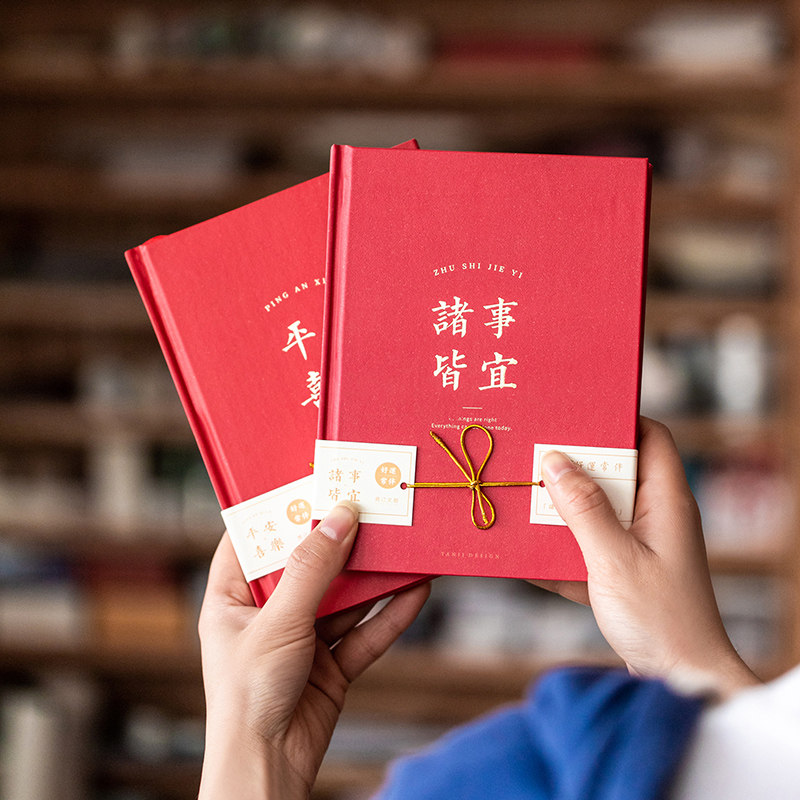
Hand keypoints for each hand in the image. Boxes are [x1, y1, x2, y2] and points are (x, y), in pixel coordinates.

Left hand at [198, 502, 429, 799]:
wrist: (268, 769)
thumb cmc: (249, 696)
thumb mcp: (278, 622)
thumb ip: (313, 569)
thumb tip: (340, 518)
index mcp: (234, 597)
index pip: (253, 539)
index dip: (280, 510)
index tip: (313, 481)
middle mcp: (268, 612)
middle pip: (308, 563)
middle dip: (340, 538)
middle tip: (370, 504)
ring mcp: (302, 637)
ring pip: (344, 595)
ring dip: (373, 574)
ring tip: (401, 541)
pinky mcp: (332, 663)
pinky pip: (366, 630)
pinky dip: (391, 613)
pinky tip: (416, 590)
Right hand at [534, 417, 758, 696]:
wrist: (681, 682)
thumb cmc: (661, 620)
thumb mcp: (614, 559)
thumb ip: (584, 509)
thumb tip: (554, 460)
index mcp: (665, 501)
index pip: (651, 437)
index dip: (618, 420)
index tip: (575, 416)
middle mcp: (655, 516)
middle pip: (615, 471)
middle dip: (573, 466)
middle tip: (534, 455)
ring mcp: (639, 545)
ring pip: (595, 510)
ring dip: (560, 509)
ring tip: (522, 500)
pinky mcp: (623, 573)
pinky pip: (585, 548)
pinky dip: (559, 550)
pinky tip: (526, 556)